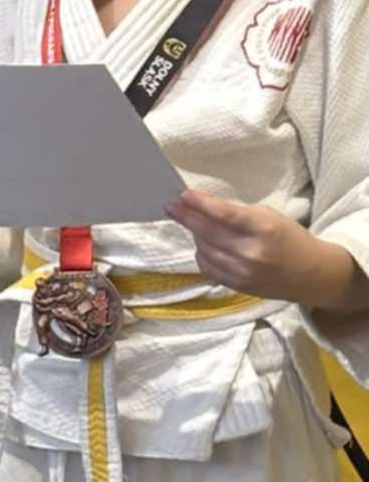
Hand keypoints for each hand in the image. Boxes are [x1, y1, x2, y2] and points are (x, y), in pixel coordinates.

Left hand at [166, 189, 367, 308]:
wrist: (311, 274)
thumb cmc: (289, 238)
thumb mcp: (268, 216)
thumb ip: (237, 213)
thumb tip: (203, 207)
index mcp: (263, 228)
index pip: (224, 215)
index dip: (200, 204)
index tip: (182, 195)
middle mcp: (251, 252)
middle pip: (207, 233)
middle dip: (186, 217)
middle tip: (171, 206)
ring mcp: (242, 272)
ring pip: (204, 250)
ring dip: (195, 235)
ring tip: (193, 224)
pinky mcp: (237, 286)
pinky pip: (207, 267)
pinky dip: (202, 254)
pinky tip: (204, 245)